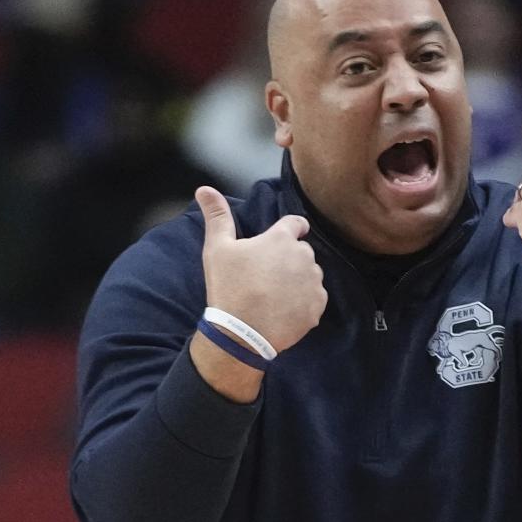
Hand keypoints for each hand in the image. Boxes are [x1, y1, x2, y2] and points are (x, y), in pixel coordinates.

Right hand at [195, 187, 327, 355]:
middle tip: (267, 277)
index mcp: (282, 238)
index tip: (283, 238)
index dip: (290, 229)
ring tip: (274, 295)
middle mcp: (304, 256)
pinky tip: (284, 310)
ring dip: (298, 280)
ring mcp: (313, 283)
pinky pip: (315, 299)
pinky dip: (304, 303)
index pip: (296, 223)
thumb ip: (217, 216)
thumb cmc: (228, 287)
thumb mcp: (217, 248)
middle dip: (289, 260)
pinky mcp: (317, 307)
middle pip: (302, 252)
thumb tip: (204, 188)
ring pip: (310, 275)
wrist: (242, 333)